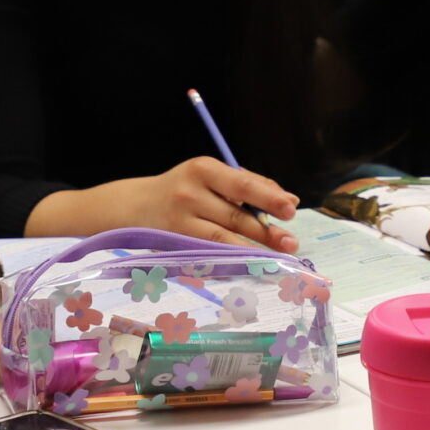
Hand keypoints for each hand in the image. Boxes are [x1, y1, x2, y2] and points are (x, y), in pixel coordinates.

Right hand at [127, 156, 299, 249]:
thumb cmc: (185, 187)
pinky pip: (210, 250)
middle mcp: (191, 192)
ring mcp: (182, 219)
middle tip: (291, 242)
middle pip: (235, 214)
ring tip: (278, 255)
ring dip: (254, 247)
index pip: (242, 184)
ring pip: (224, 237)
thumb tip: (288, 200)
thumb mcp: (211, 175)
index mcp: (204, 168)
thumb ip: (248, 184)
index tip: (291, 209)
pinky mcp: (177, 240)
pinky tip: (251, 261)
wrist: (138, 205)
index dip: (268, 197)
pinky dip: (233, 256)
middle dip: (266, 230)